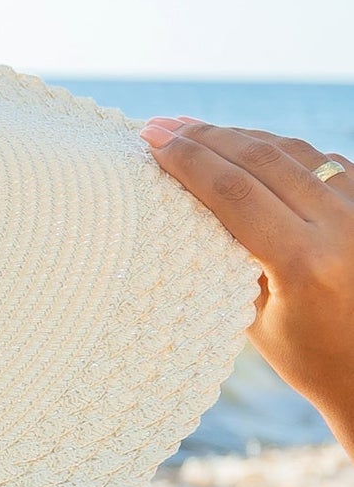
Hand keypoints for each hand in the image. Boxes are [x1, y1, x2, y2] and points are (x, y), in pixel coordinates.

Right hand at [140, 115, 353, 420]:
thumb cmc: (313, 361)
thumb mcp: (256, 322)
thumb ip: (231, 261)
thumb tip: (191, 208)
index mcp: (304, 262)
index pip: (234, 192)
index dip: (188, 161)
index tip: (151, 141)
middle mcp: (342, 226)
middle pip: (261, 160)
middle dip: (205, 138)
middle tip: (160, 126)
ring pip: (292, 151)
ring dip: (238, 136)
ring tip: (194, 130)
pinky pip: (320, 160)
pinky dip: (276, 149)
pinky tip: (244, 146)